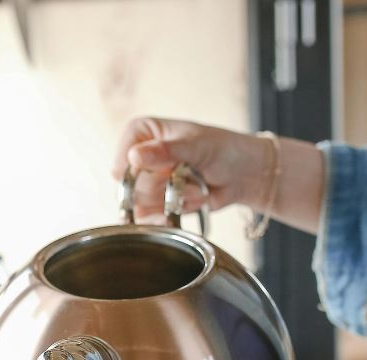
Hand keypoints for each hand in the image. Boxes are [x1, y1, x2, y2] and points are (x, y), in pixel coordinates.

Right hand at [112, 118, 269, 221]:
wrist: (243, 175)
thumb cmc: (223, 150)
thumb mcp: (196, 146)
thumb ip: (166, 151)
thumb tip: (134, 156)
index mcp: (141, 133)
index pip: (123, 161)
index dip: (144, 170)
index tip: (171, 164)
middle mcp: (138, 157)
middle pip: (130, 187)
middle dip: (165, 186)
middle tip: (188, 175)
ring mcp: (145, 181)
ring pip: (139, 204)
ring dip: (172, 200)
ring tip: (194, 187)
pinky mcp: (154, 203)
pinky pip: (145, 219)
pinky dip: (165, 218)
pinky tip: (181, 209)